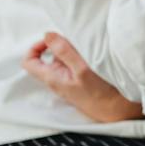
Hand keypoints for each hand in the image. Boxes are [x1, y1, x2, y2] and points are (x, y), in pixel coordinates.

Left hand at [22, 32, 142, 122]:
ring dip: (71, 50)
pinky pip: (72, 63)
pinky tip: (91, 55)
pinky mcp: (77, 80)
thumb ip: (64, 51)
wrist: (115, 110)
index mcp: (52, 78)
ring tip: (86, 48)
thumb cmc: (99, 94)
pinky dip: (79, 55)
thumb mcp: (82, 69)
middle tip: (75, 42)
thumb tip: (48, 35)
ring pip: (62, 59)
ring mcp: (67, 80)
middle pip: (48, 56)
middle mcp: (56, 79)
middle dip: (60, 45)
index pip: (29, 61)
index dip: (35, 47)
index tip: (51, 40)